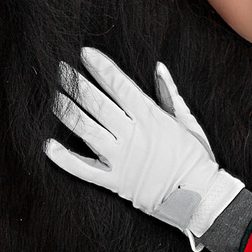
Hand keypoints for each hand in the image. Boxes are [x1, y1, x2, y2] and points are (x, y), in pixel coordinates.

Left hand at [45, 48, 246, 246]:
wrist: (201, 198)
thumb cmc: (197, 159)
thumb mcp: (188, 122)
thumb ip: (170, 94)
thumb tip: (158, 68)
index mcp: (152, 118)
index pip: (120, 86)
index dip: (101, 68)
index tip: (85, 54)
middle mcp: (134, 136)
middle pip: (99, 104)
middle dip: (78, 84)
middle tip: (61, 70)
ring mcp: (122, 160)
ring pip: (87, 131)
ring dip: (68, 113)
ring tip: (55, 98)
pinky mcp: (115, 182)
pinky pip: (84, 170)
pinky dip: (65, 159)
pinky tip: (50, 146)